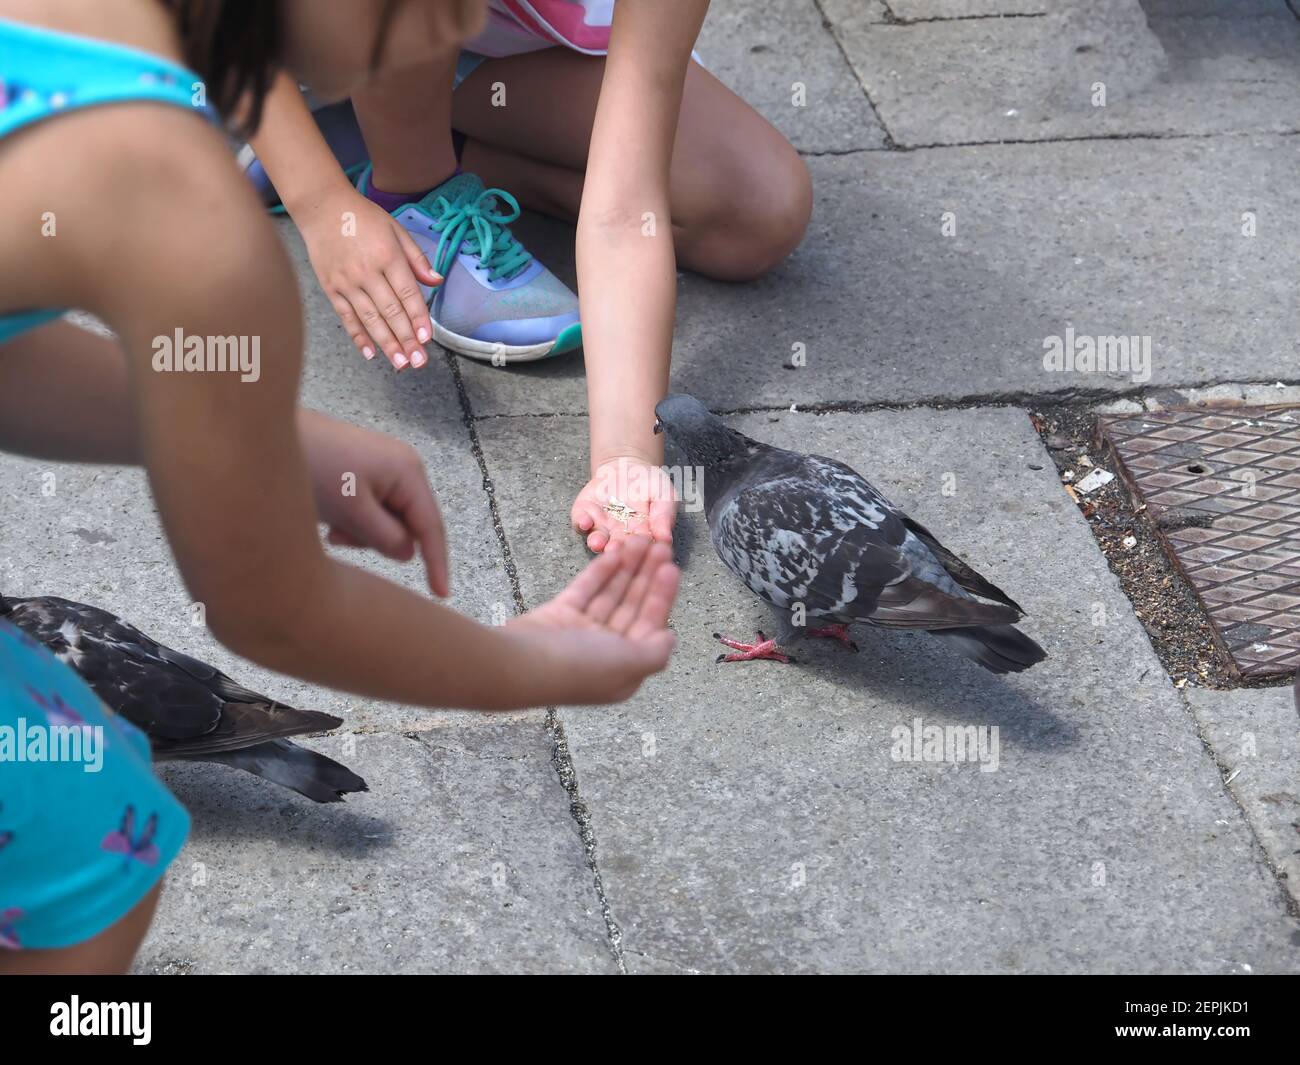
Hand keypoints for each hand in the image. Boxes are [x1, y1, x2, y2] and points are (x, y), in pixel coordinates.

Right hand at [297, 185, 441, 370]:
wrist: (321, 207)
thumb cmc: (362, 217)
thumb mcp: (396, 229)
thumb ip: (417, 258)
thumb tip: (436, 281)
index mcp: (387, 256)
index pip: (407, 294)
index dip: (418, 318)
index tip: (427, 338)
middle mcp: (367, 272)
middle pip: (391, 312)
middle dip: (406, 340)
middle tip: (419, 361)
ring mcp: (347, 282)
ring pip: (370, 319)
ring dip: (387, 344)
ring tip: (401, 364)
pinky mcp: (331, 288)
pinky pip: (347, 317)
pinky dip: (358, 337)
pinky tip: (370, 354)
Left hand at [298, 410, 449, 596]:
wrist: (267, 432)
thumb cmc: (314, 467)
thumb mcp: (352, 511)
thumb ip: (386, 538)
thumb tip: (407, 554)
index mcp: (408, 472)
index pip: (431, 526)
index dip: (437, 562)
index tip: (441, 594)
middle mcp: (402, 467)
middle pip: (408, 523)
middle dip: (378, 539)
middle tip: (339, 537)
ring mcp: (383, 467)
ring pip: (386, 519)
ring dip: (361, 532)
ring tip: (330, 524)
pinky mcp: (363, 469)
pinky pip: (370, 508)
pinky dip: (353, 520)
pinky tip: (329, 516)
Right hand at [506, 536, 679, 703]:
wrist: (522, 664)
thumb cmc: (581, 667)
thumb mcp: (629, 666)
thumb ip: (655, 652)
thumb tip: (671, 638)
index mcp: (623, 667)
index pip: (649, 625)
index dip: (662, 596)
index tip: (672, 568)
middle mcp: (604, 650)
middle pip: (632, 606)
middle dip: (648, 576)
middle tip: (660, 545)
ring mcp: (581, 631)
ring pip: (611, 594)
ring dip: (627, 567)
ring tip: (640, 539)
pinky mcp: (560, 614)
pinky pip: (586, 589)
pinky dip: (601, 571)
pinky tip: (616, 552)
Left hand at [571, 456, 677, 552]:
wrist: (628, 466)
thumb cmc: (650, 484)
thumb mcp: (664, 495)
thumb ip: (664, 516)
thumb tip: (666, 539)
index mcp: (640, 535)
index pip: (640, 545)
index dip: (639, 548)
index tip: (639, 550)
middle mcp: (618, 535)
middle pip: (616, 546)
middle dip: (615, 549)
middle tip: (616, 550)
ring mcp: (600, 525)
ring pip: (596, 538)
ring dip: (597, 541)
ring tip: (598, 542)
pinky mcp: (584, 513)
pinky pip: (579, 522)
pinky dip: (581, 523)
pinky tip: (585, 521)